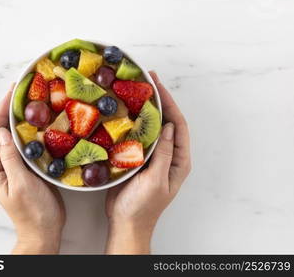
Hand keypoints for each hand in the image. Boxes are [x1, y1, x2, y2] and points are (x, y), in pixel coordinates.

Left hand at [0, 84, 64, 253]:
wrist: (44, 230)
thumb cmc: (32, 211)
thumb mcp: (21, 184)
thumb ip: (10, 158)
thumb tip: (3, 132)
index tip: (10, 92)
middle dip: (6, 109)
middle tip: (19, 90)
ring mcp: (12, 165)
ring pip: (11, 135)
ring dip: (17, 117)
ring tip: (28, 100)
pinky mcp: (25, 167)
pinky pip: (24, 144)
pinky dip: (29, 130)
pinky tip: (38, 122)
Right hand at [105, 71, 190, 253]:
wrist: (126, 223)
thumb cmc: (143, 207)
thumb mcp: (155, 181)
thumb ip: (164, 155)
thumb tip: (168, 126)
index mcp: (178, 161)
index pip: (178, 125)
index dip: (169, 103)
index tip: (158, 85)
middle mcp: (168, 155)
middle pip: (167, 121)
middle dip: (159, 100)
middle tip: (147, 79)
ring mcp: (153, 156)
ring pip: (152, 126)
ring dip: (146, 108)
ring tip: (137, 89)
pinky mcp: (138, 158)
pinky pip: (138, 135)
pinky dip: (133, 122)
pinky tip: (124, 111)